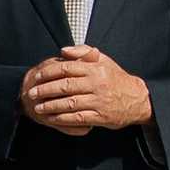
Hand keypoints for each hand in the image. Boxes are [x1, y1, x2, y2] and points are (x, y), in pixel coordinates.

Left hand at [21, 45, 154, 137]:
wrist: (138, 99)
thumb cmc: (116, 79)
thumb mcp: (104, 60)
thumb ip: (83, 52)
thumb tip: (63, 50)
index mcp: (95, 68)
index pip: (67, 68)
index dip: (49, 72)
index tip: (38, 77)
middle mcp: (97, 84)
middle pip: (65, 86)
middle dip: (46, 90)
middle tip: (32, 93)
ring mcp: (99, 101)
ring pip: (70, 103)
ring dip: (51, 106)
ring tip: (38, 108)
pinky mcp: (101, 117)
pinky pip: (78, 118)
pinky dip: (64, 119)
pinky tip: (53, 119)